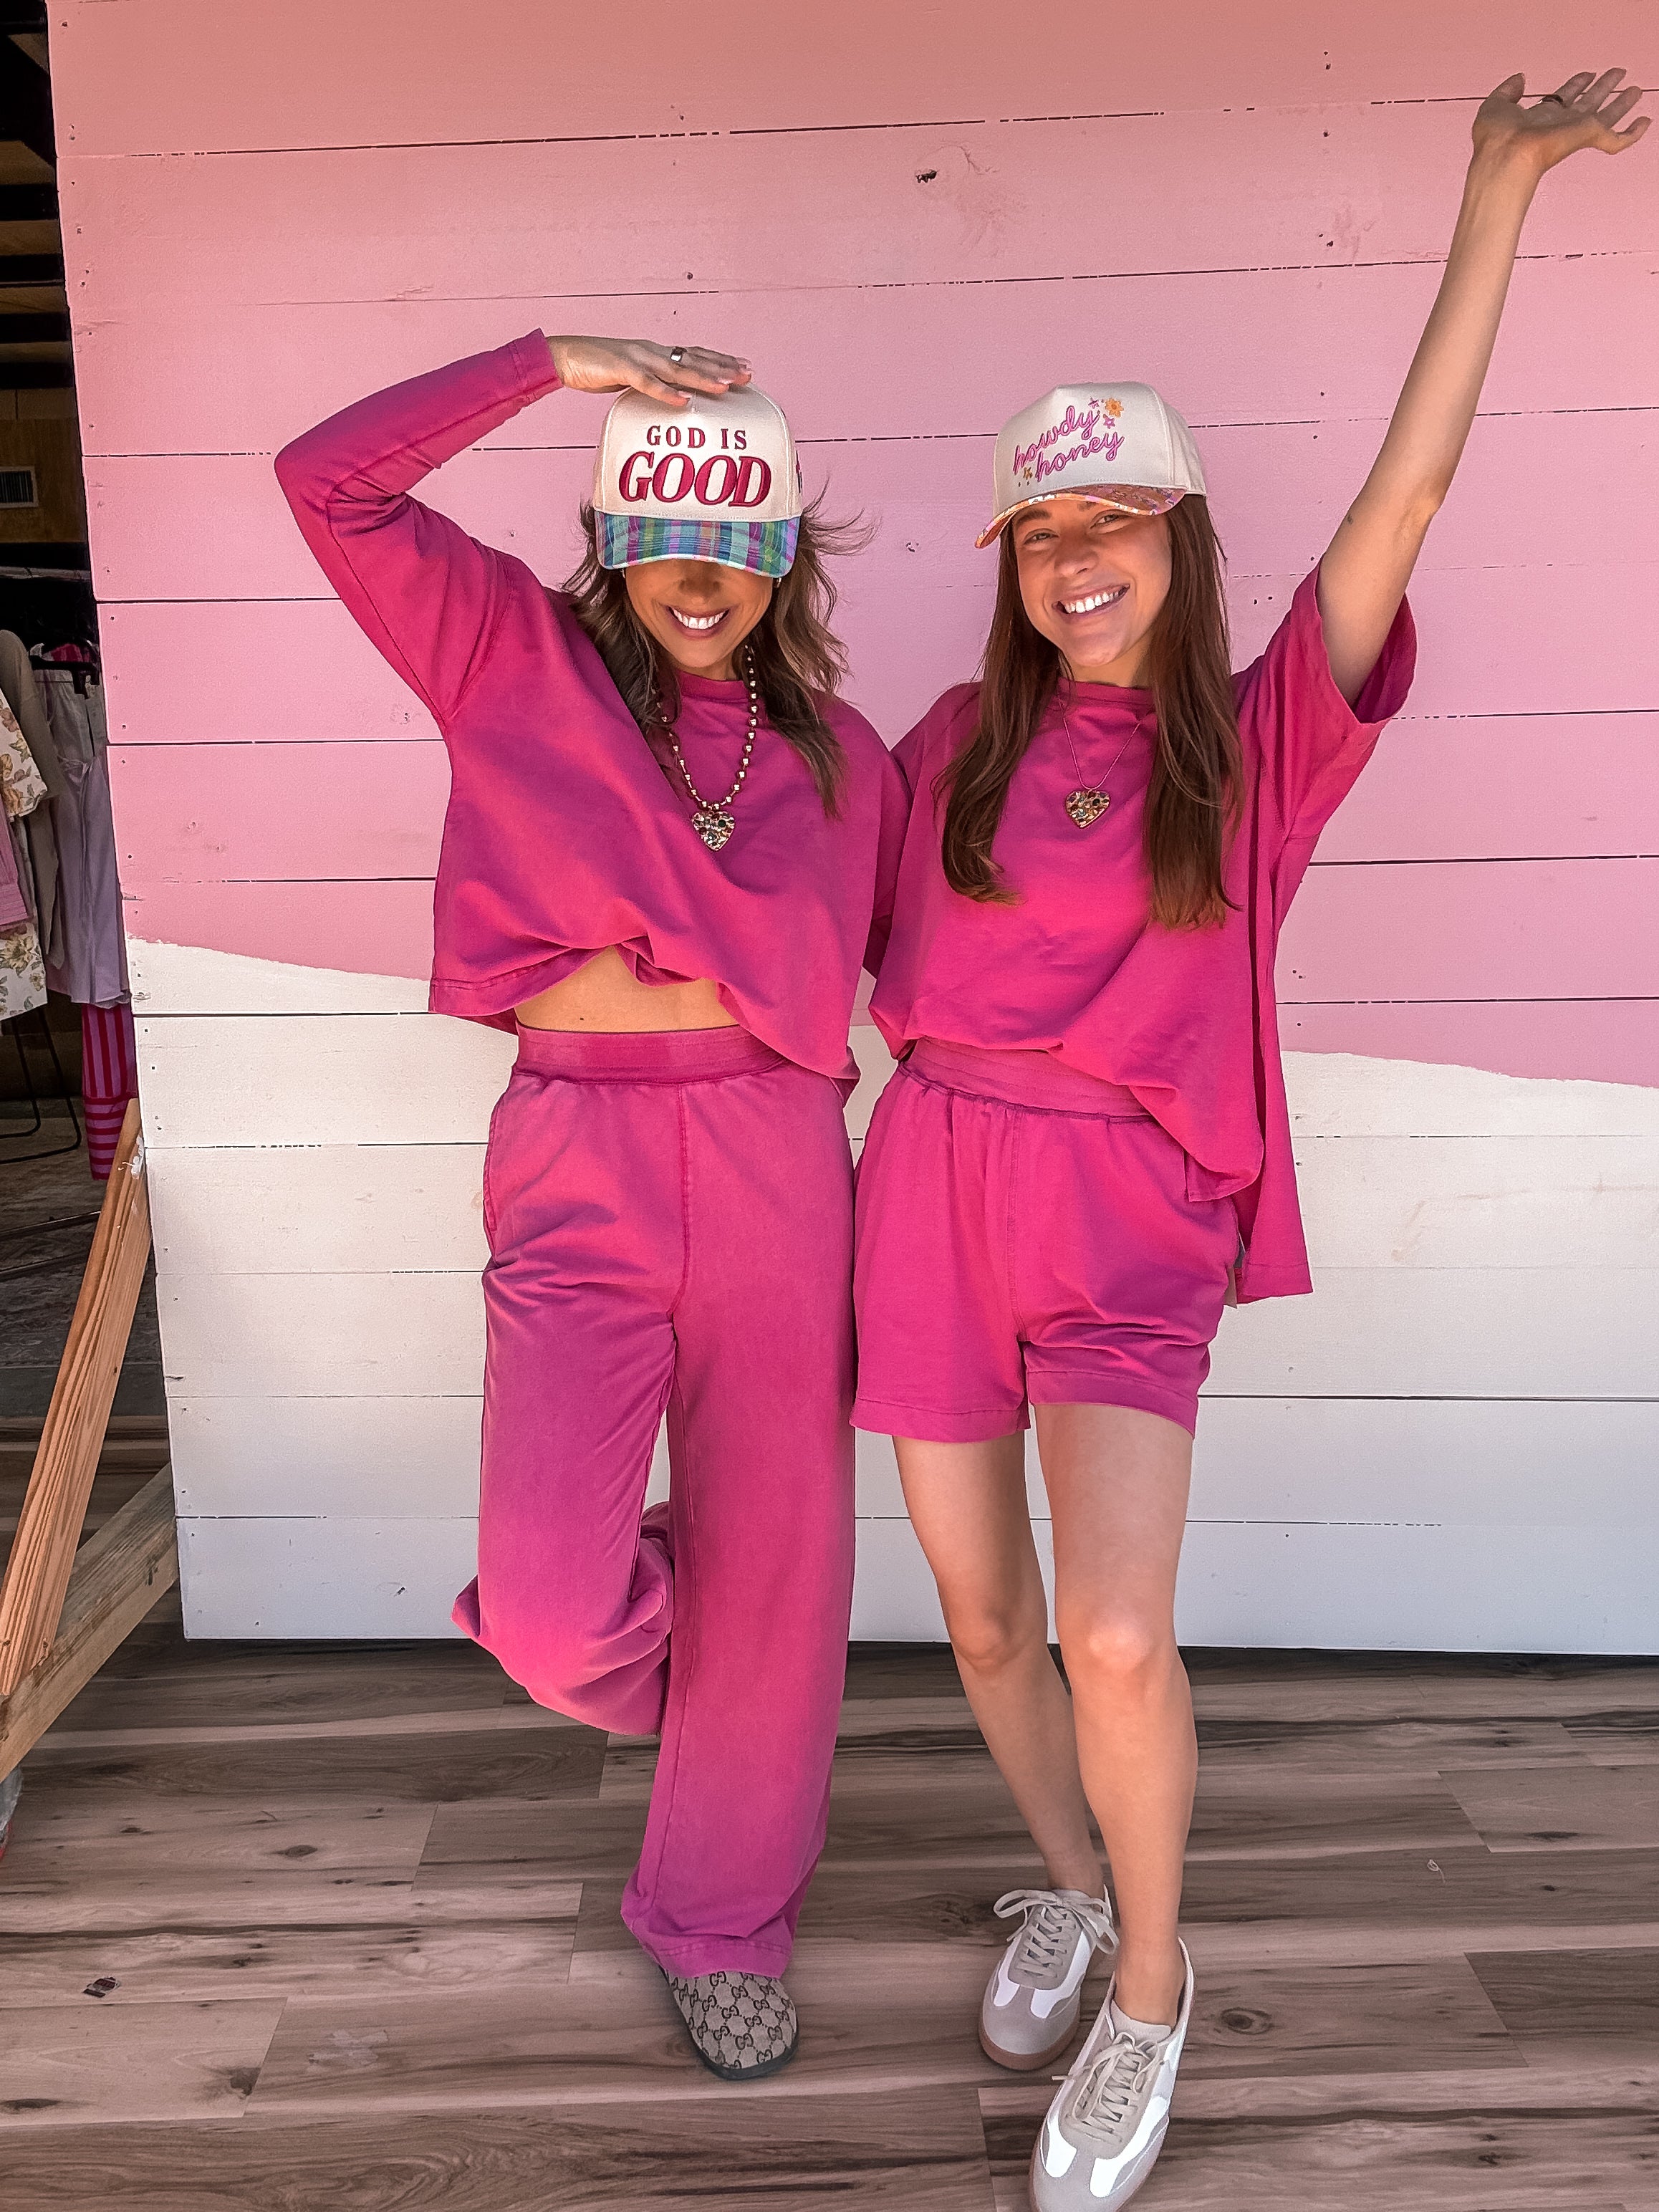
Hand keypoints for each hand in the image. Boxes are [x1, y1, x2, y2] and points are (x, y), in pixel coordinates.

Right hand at [546, 335, 750, 405]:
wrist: (563, 355)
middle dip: (722, 367)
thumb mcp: (630, 376)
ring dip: (702, 378)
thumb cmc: (596, 367)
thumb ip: (652, 383)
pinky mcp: (620, 368)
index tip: (743, 366)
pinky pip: (646, 383)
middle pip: (694, 359)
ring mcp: (637, 357)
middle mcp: (652, 351)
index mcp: (655, 352)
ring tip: (725, 387)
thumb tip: (672, 398)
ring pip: (676, 369)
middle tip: (748, 374)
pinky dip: (666, 393)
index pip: (695, 353)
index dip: (720, 359)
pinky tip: (683, 402)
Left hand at [1473, 69, 1649, 175]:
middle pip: (1588, 102)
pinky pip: (1616, 138)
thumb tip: (1520, 78)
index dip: (1576, 85)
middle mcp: (1561, 124)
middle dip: (1602, 87)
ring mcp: (1576, 131)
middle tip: (1616, 73)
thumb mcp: (1495, 105)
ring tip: (1635, 89)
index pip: (1564, 98)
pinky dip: (1632, 133)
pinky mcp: (1588, 137)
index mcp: (1541, 117)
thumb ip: (1508, 90)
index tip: (1586, 75)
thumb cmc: (1496, 138)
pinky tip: (1644, 122)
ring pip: (1606, 115)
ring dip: (1621, 102)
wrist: (1505, 156)